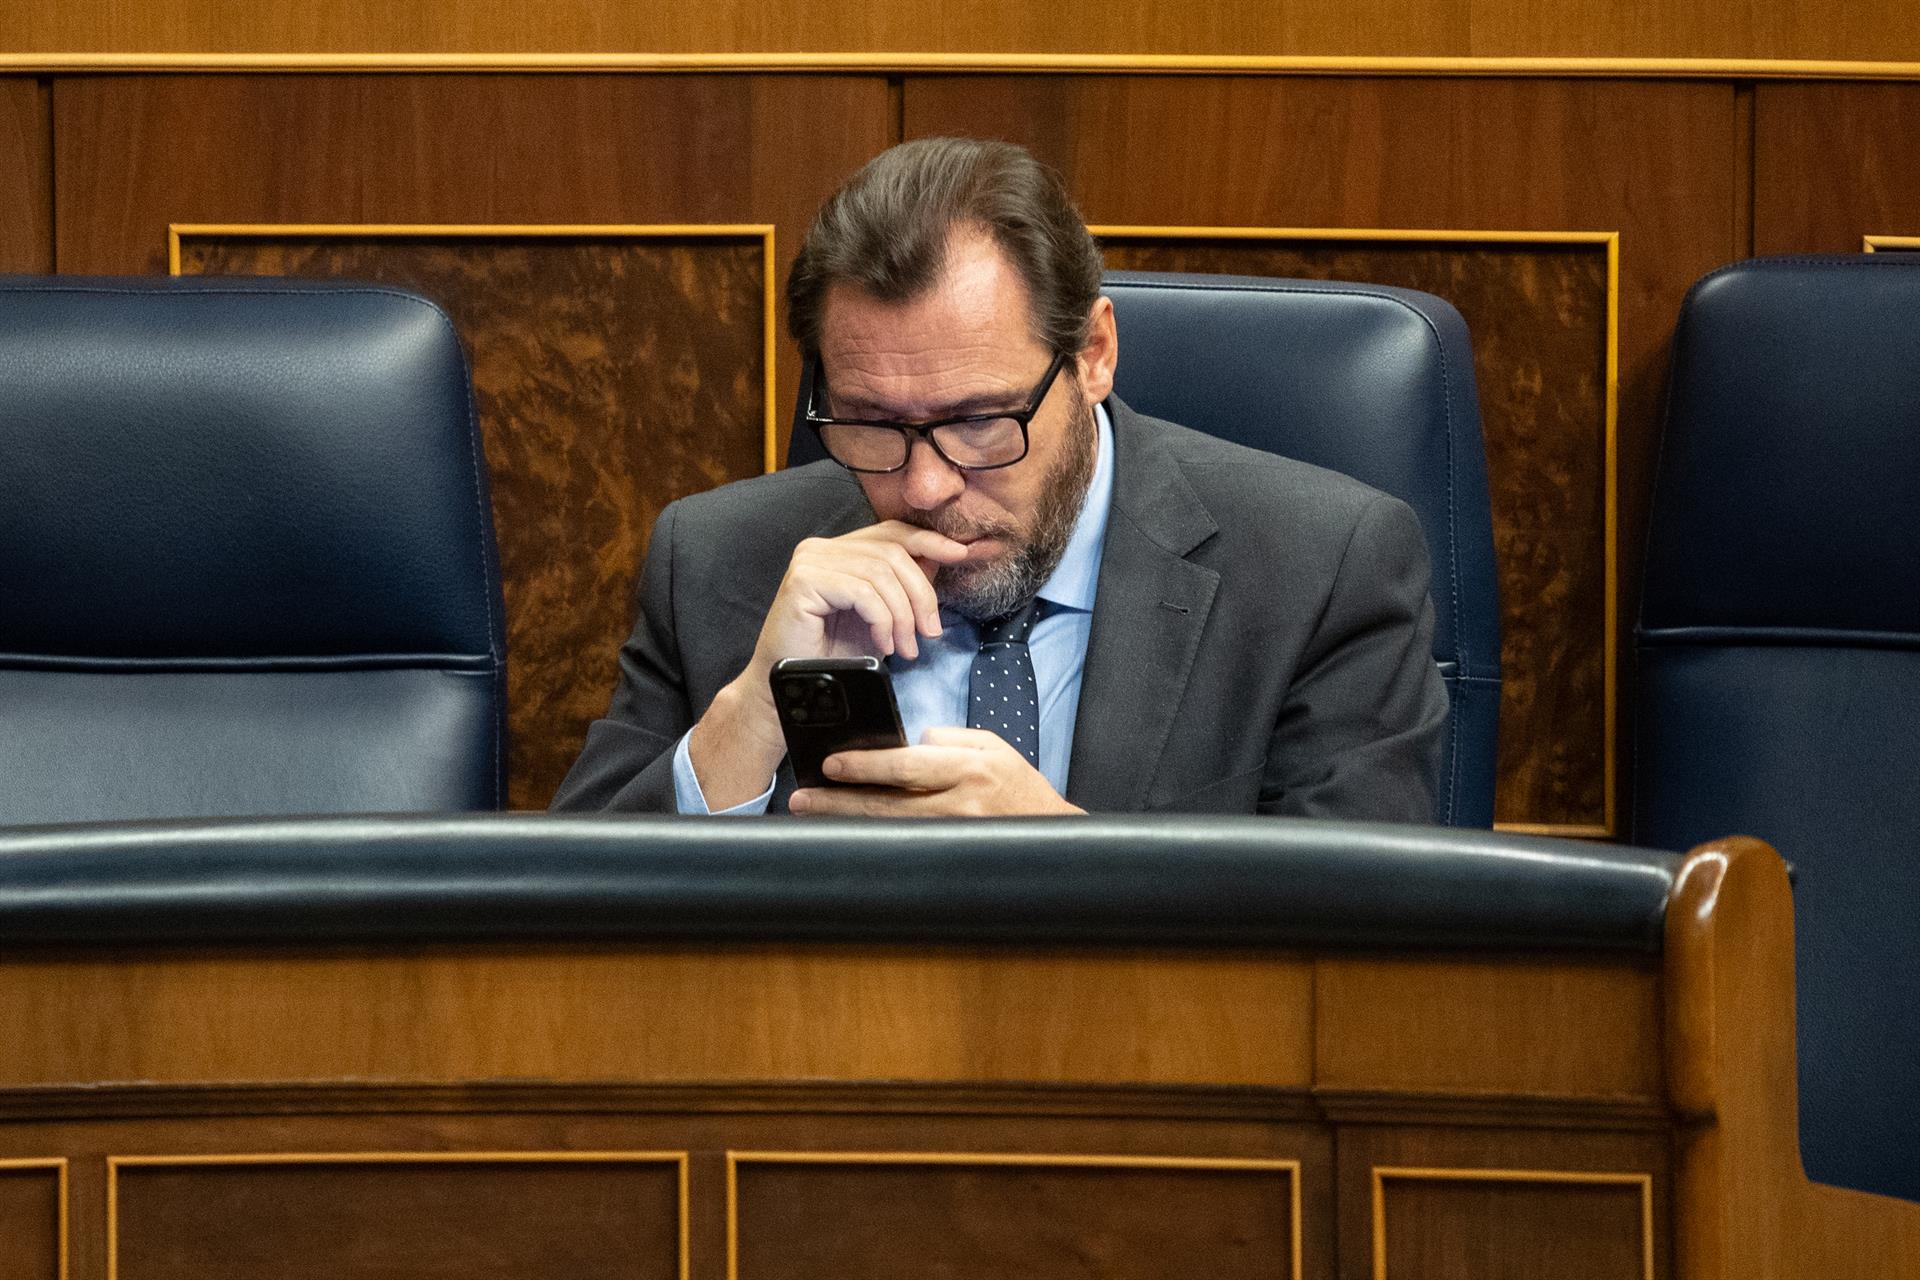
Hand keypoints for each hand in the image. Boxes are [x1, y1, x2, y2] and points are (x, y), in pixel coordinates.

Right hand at [688, 522, 968, 809]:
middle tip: (930, 633)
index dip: (929, 541)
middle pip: (892, 553)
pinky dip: (882, 620)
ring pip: (881, 573)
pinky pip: (862, 591)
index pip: (892, 532)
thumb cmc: (832, 655)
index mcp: (839, 549)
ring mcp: (810, 560)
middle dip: (921, 594)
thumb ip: (902, 587)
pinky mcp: (803, 580)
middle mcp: (821, 547)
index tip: (961, 553)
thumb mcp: (879, 617)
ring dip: (903, 615)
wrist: (791, 688)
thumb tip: (944, 557)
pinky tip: (883, 645)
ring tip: (906, 648)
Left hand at [787, 727, 1084, 816]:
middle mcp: (959, 804)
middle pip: (887, 803)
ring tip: (813, 813)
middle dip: (840, 800)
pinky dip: (871, 838)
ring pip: (888, 829)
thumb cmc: (1018, 785)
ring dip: (847, 822)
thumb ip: (949, 739)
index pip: (907, 765)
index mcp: (969, 769)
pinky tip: (845, 832)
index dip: (866, 765)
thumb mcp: (992, 746)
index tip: (831, 764)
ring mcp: (953, 833)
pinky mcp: (947, 851)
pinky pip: (901, 845)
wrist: (1049, 832)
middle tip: (803, 797)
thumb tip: (909, 742)